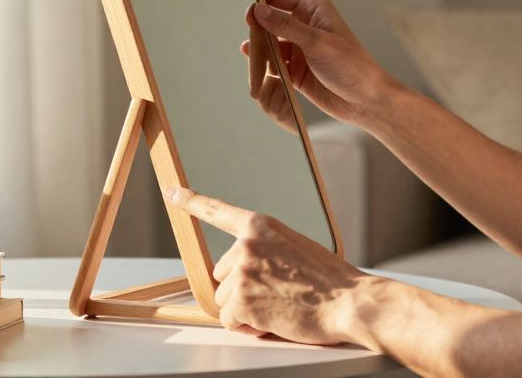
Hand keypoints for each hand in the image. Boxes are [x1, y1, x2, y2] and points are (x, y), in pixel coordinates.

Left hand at [164, 184, 378, 344]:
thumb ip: (265, 250)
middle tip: (276, 293)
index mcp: (260, 226)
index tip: (172, 193)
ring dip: (245, 310)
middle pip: (221, 273)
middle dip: (241, 288)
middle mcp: (245, 245)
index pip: (218, 210)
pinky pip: (230, 322)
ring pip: (225, 300)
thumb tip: (245, 269)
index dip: (191, 201)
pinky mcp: (241, 301)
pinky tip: (273, 321)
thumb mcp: (295, 246)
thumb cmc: (330, 279)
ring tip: (279, 307)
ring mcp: (241, 273)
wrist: (350, 302)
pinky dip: (248, 327)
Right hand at [243, 0, 400, 128]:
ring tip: (248, 51)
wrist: (365, 101)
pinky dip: (265, 65)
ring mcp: (300, 49)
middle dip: (257, 24)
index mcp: (314, 11)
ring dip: (259, 47)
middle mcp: (305, 27)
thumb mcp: (316, 42)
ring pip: (271, 43)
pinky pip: (274, 64)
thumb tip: (259, 10)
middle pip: (271, 19)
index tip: (245, 4)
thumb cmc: (350, 66)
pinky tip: (256, 67)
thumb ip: (285, 26)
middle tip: (246, 32)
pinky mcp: (296, 70)